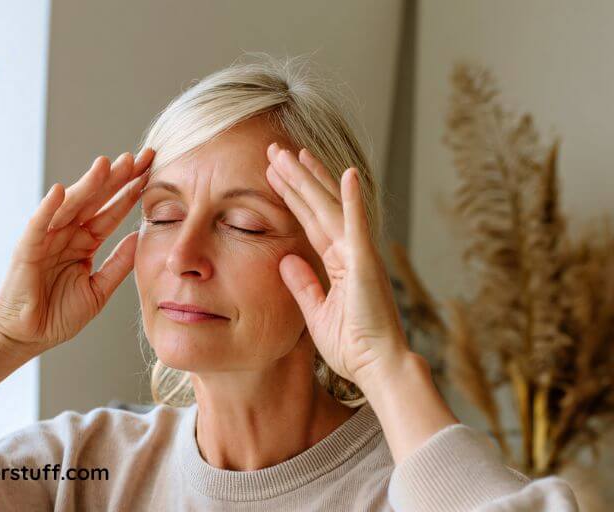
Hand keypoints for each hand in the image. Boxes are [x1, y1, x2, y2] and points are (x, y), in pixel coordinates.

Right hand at [0, 149, 154, 353]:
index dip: (130, 192)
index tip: (151, 172)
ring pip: (70, 206)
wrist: (26, 338)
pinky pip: (38, 226)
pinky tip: (62, 191)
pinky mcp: (26, 250)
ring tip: (107, 164)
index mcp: (85, 242)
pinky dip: (48, 208)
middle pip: (95, 200)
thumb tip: (139, 237)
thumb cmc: (58, 315)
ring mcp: (46, 239)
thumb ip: (118, 264)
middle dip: (117, 179)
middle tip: (138, 157)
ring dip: (88, 184)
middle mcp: (66, 234)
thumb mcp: (99, 289)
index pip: (111, 211)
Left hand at [264, 143, 410, 392]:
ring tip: (292, 152)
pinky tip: (347, 174)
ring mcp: (360, 254)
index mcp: (339, 262)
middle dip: (297, 178)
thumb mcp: (317, 312)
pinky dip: (353, 200)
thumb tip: (285, 258)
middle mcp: (350, 251)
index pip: (310, 220)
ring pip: (331, 207)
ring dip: (312, 179)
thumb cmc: (353, 346)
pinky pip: (357, 226)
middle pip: (317, 206)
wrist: (377, 368)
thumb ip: (303, 283)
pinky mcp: (366, 264)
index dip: (293, 196)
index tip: (276, 174)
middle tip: (276, 151)